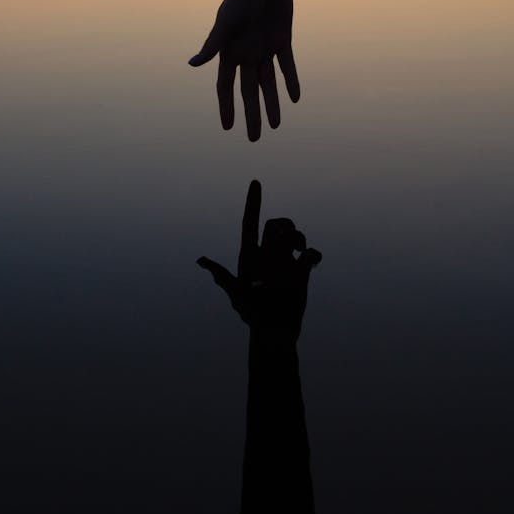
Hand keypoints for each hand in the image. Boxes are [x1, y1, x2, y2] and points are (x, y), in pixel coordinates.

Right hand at [188, 0, 299, 140]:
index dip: (227, 108)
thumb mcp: (226, 22)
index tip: (228, 128)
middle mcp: (246, 54)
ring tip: (275, 126)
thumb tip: (192, 65)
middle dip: (251, 114)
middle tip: (254, 138)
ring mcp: (265, 48)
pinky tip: (294, 98)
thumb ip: (213, 45)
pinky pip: (287, 65)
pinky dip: (290, 80)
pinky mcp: (282, 39)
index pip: (226, 87)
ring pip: (269, 83)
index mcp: (229, 52)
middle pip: (249, 91)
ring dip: (272, 104)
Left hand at [197, 180, 320, 337]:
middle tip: (287, 242)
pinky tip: (310, 262)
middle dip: (283, 225)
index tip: (255, 181)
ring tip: (298, 253)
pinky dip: (313, 254)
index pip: (250, 223)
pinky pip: (310, 254)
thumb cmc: (252, 314)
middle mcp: (267, 254)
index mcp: (250, 255)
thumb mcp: (238, 295)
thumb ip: (223, 277)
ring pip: (294, 235)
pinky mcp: (301, 272)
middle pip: (275, 225)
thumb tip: (200, 260)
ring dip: (298, 237)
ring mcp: (285, 261)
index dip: (252, 202)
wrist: (274, 331)